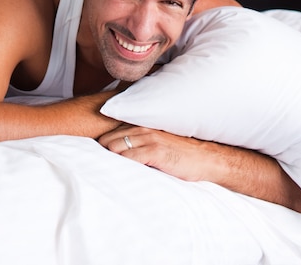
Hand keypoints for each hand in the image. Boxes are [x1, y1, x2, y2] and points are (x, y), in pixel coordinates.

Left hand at [98, 124, 216, 181]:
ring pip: (115, 147)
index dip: (101, 147)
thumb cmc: (179, 153)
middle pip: (107, 140)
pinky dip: (121, 166)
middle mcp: (142, 129)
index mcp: (140, 125)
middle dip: (101, 154)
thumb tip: (115, 154)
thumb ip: (138, 142)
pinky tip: (122, 175)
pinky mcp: (155, 152)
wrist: (205, 158)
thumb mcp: (156, 142)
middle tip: (98, 168)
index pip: (109, 133)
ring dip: (109, 161)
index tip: (95, 158)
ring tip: (106, 173)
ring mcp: (149, 139)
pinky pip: (129, 158)